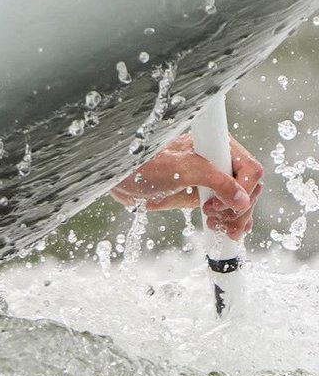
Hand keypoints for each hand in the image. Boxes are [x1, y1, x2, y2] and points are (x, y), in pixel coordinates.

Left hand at [110, 133, 263, 239]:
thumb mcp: (180, 169)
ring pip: (245, 203)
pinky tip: (222, 230)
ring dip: (237, 219)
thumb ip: (214, 179)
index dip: (244, 189)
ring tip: (215, 224)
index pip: (250, 168)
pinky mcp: (208, 196)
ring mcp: (214, 180)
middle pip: (251, 188)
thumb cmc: (144, 166)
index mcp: (214, 145)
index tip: (223, 201)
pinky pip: (234, 213)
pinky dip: (233, 224)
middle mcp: (218, 161)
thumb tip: (242, 199)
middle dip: (238, 208)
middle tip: (212, 213)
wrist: (123, 181)